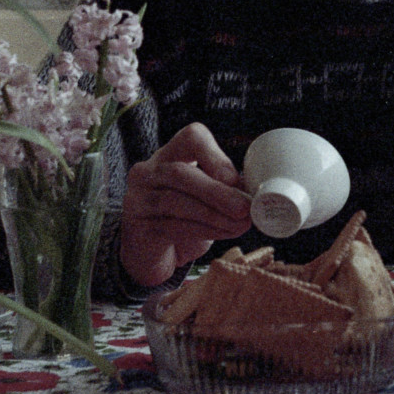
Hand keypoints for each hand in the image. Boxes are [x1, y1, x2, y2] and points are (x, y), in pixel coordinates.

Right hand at [120, 122, 251, 286]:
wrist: (152, 255)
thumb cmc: (184, 220)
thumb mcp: (204, 197)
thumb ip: (223, 188)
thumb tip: (254, 193)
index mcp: (169, 155)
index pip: (190, 138)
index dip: (214, 155)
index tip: (235, 180)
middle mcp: (148, 172)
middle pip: (180, 173)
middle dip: (217, 191)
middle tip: (244, 207)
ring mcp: (138, 200)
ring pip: (176, 201)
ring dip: (214, 214)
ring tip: (240, 224)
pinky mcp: (139, 228)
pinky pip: (173, 226)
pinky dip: (204, 230)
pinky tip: (224, 233)